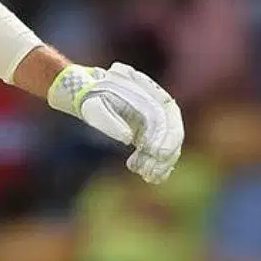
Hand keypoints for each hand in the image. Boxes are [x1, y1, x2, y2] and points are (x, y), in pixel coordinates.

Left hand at [48, 62, 183, 183]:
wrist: (89, 94)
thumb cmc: (91, 100)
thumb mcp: (94, 108)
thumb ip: (109, 120)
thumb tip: (128, 138)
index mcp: (143, 85)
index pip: (164, 108)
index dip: (163, 131)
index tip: (154, 152)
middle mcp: (155, 99)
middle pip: (172, 126)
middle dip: (167, 149)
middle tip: (152, 169)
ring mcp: (155, 115)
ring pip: (169, 140)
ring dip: (162, 161)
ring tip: (146, 175)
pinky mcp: (151, 130)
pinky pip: (162, 148)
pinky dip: (159, 164)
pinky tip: (149, 175)